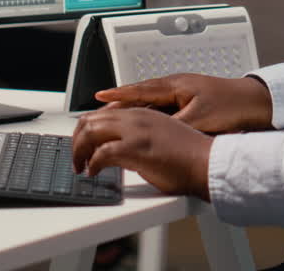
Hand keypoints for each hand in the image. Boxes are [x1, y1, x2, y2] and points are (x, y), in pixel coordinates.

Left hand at [72, 107, 212, 199]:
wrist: (206, 163)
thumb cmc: (189, 155)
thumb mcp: (160, 136)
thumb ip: (139, 137)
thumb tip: (121, 151)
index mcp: (142, 113)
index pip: (102, 113)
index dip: (87, 130)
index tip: (83, 144)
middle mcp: (136, 117)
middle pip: (90, 119)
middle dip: (77, 139)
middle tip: (77, 157)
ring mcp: (135, 130)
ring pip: (91, 131)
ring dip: (79, 150)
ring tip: (81, 166)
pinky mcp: (135, 148)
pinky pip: (101, 153)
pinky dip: (93, 163)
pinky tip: (94, 172)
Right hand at [95, 74, 273, 134]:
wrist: (258, 104)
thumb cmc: (233, 107)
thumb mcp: (200, 119)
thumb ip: (174, 124)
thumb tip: (154, 131)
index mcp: (176, 85)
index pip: (140, 90)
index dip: (118, 95)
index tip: (99, 97)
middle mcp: (177, 86)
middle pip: (141, 94)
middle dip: (119, 102)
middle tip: (98, 110)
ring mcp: (184, 94)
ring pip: (151, 102)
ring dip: (133, 109)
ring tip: (114, 118)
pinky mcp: (191, 103)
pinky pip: (162, 108)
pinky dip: (149, 114)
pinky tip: (145, 123)